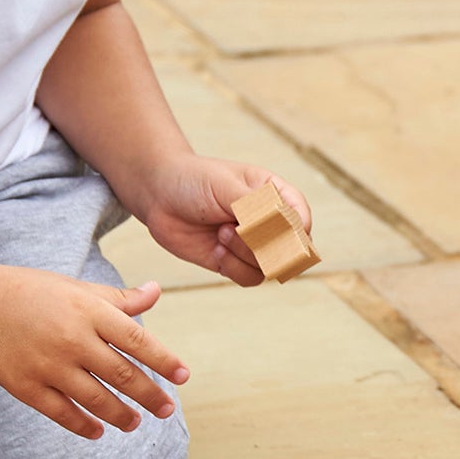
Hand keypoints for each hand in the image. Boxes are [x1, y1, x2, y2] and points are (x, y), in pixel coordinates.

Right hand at [0, 265, 190, 439]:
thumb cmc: (33, 293)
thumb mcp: (78, 288)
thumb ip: (118, 299)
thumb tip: (156, 291)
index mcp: (89, 311)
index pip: (137, 339)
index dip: (164, 360)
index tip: (183, 377)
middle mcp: (72, 339)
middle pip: (122, 374)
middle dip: (150, 395)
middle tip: (167, 410)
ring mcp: (48, 365)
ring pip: (95, 399)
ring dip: (120, 414)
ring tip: (135, 422)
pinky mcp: (26, 386)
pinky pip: (61, 413)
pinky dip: (83, 425)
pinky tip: (98, 431)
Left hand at [130, 155, 313, 288]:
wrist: (158, 195)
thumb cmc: (193, 180)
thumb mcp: (225, 186)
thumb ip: (256, 207)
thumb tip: (284, 227)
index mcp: (275, 194)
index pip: (300, 217)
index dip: (294, 229)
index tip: (273, 228)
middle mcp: (270, 220)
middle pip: (290, 248)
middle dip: (263, 243)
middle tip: (236, 229)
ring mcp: (253, 243)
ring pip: (270, 266)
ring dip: (244, 254)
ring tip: (220, 233)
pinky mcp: (236, 262)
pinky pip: (251, 278)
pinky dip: (234, 268)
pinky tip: (215, 249)